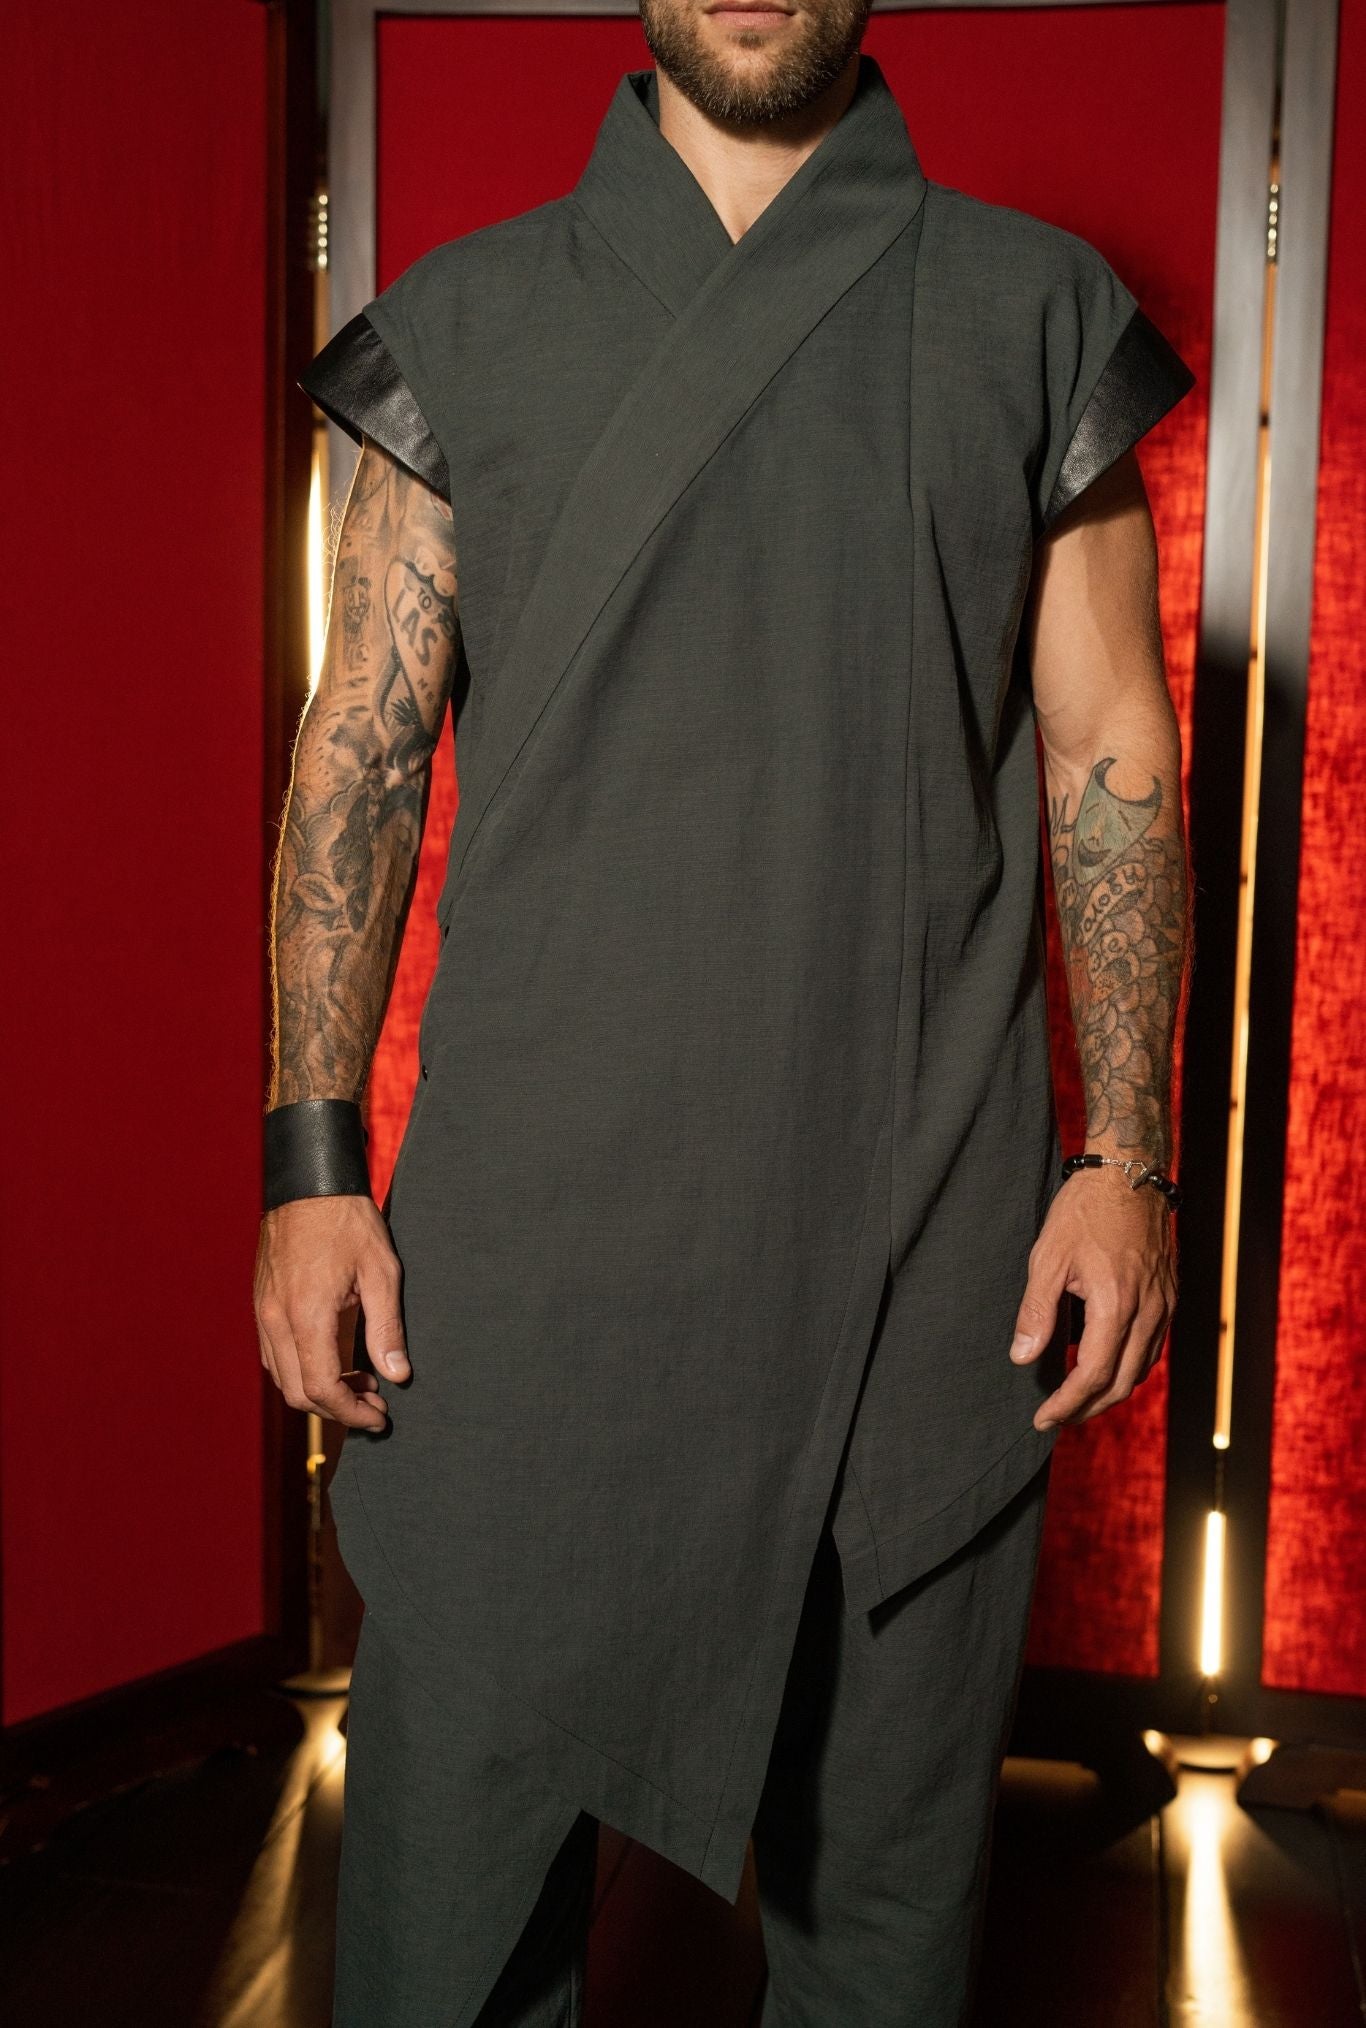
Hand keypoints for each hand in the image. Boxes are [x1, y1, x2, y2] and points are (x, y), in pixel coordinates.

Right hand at [254, 1196, 411, 1430]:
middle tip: (376, 1403)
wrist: (308, 1183)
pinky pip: (275, 1355)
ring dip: (319, 1391)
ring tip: (361, 1382)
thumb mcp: (381, 1271)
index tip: (379, 1416)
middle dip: (337, 1409)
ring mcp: (264, 1313)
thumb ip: (387, 1328)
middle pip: (298, 1392)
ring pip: (283, 1377)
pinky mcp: (262, 1304)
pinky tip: (333, 1359)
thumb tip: (397, 1376)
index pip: (322, 1388)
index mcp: (307, 1315)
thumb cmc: (347, 1221)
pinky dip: (302, 1370)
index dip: (351, 1413)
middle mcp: (277, 1320)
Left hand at [1008, 1166, 1176, 1429]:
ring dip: (1111, 1392)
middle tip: (1056, 1417)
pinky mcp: (1169, 1297)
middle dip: (1088, 1408)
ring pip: (1142, 1369)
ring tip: (1077, 1400)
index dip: (1067, 1403)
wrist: (1129, 1175)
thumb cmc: (1084, 1212)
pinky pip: (1153, 1347)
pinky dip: (1129, 1367)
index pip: (1093, 1375)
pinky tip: (1106, 1365)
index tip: (1043, 1418)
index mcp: (1116, 1305)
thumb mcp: (1048, 1257)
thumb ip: (1036, 1311)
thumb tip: (1023, 1357)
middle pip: (1122, 1383)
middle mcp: (1148, 1311)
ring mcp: (1164, 1305)